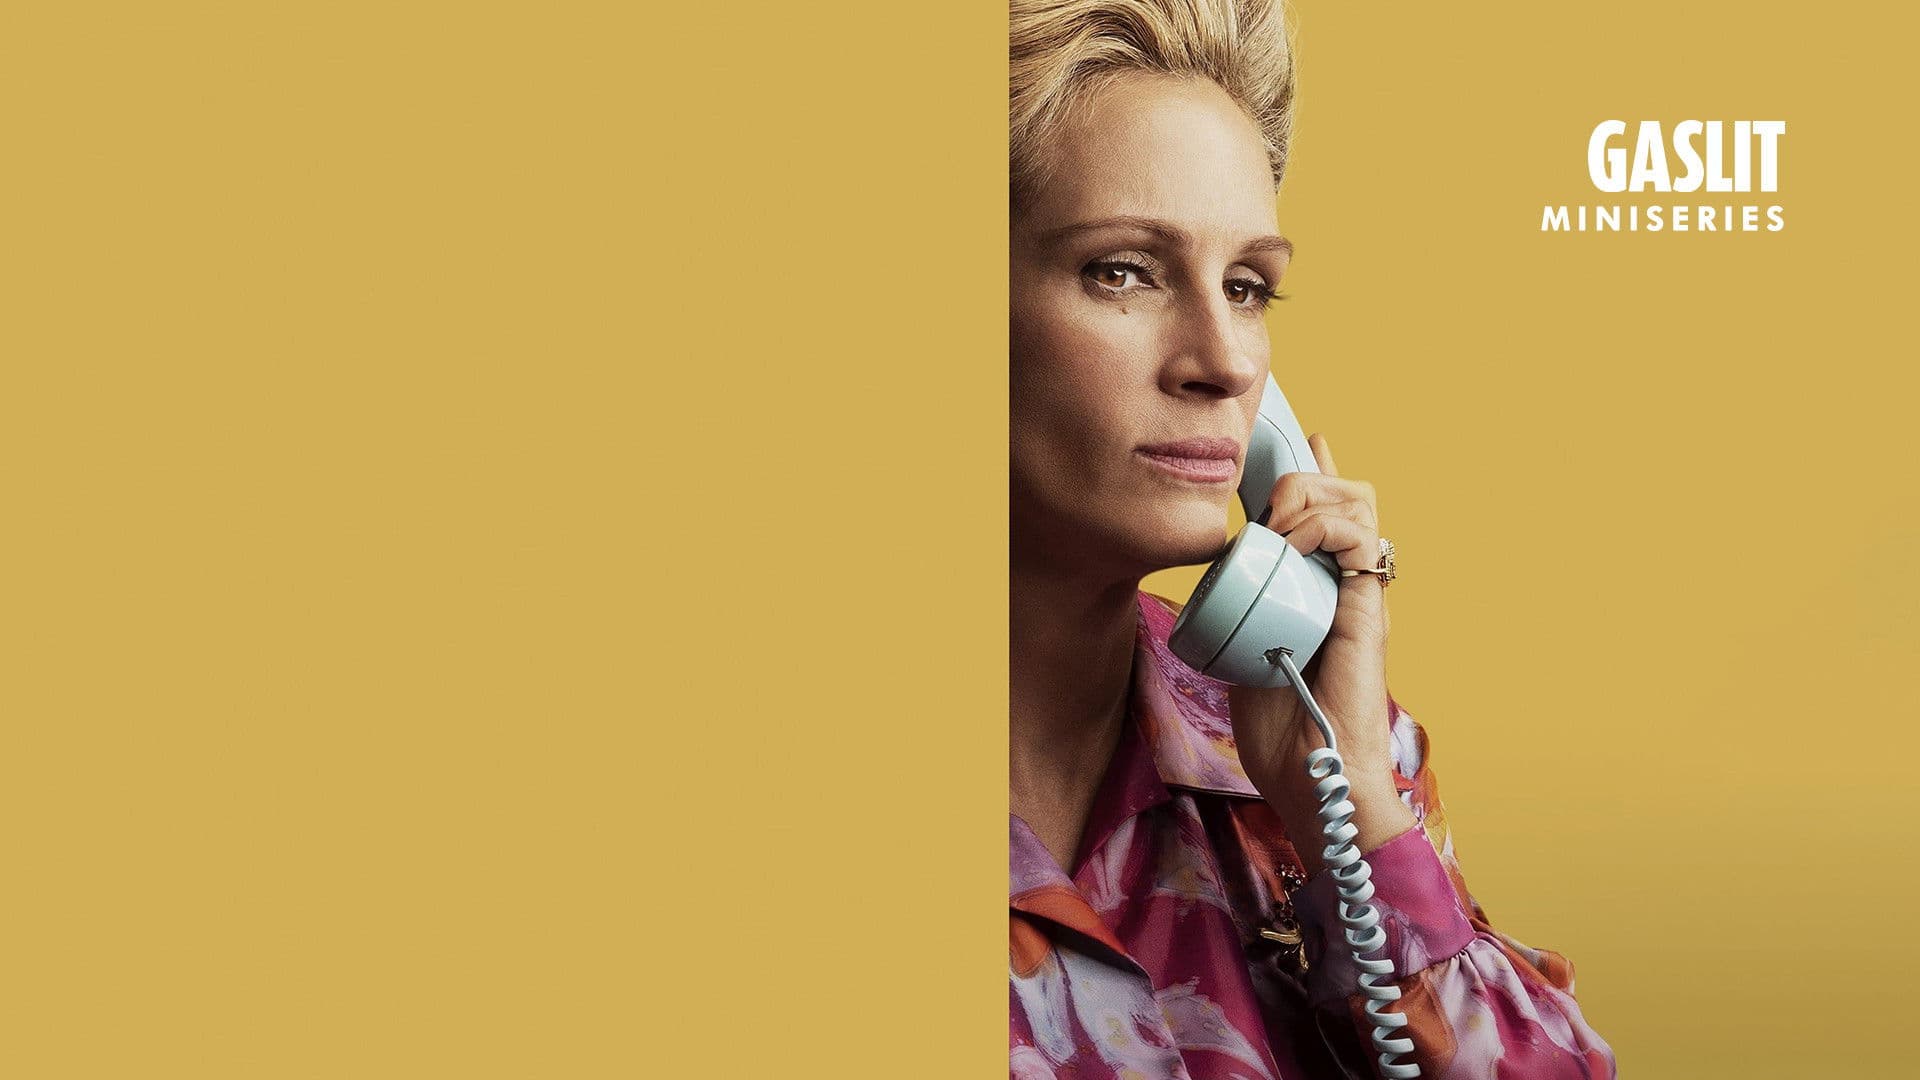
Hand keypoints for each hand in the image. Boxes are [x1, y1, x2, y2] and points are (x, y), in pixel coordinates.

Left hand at [1226, 433, 1415, 876]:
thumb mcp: (1244, 651)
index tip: (1299, 439)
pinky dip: (1323, 526)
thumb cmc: (1281, 730)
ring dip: (1311, 497)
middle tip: (1268, 499)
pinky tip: (1291, 541)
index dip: (1313, 472)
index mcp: (1323, 589)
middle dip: (1305, 477)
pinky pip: (1359, 540)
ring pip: (1358, 503)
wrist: (1312, 775)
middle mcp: (1348, 584)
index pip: (1329, 512)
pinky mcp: (1368, 609)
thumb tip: (1211, 583)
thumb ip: (1240, 614)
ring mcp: (1361, 594)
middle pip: (1348, 493)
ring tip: (1278, 523)